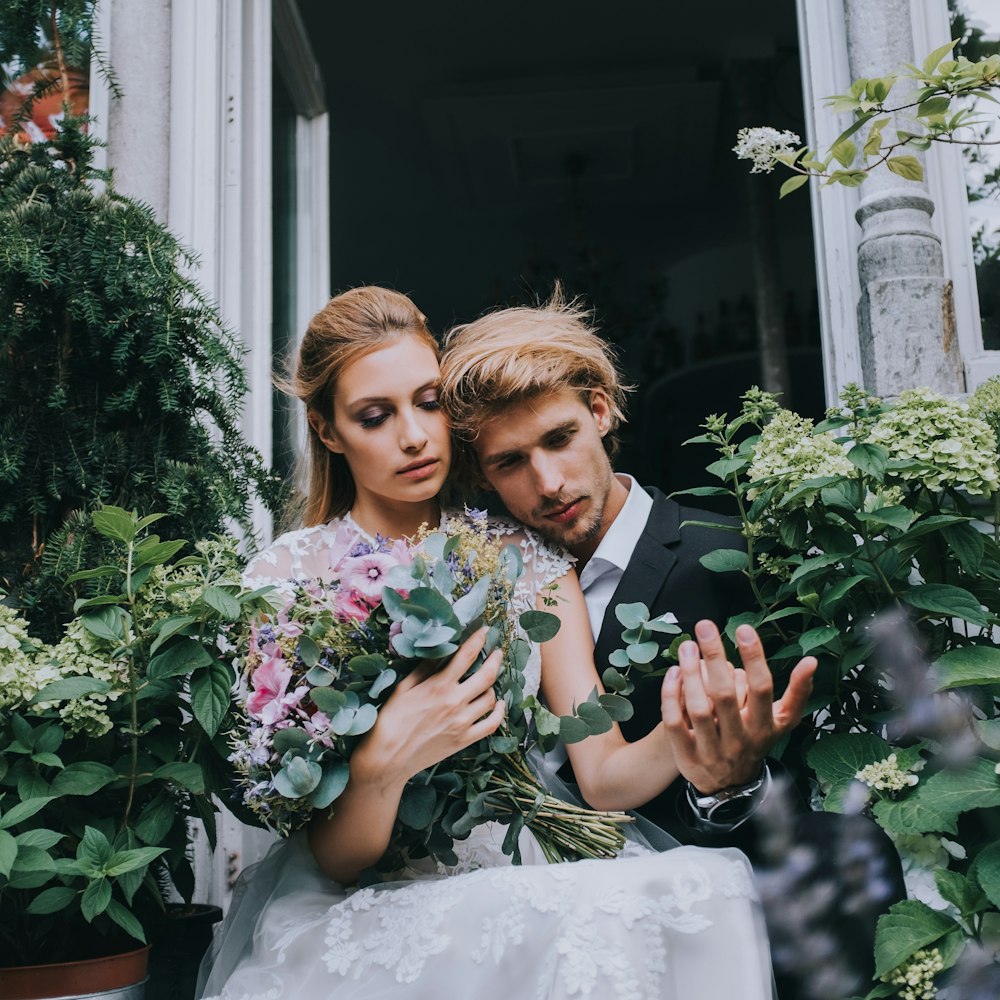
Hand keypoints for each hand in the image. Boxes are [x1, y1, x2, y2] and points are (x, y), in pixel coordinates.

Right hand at [352, 628, 505, 788]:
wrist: (388, 758)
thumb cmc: (391, 720)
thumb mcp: (403, 688)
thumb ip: (424, 668)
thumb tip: (440, 650)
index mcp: (439, 686)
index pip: (466, 655)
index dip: (478, 639)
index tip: (485, 630)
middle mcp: (455, 702)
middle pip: (486, 675)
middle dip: (495, 659)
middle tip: (497, 652)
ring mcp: (462, 722)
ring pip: (490, 698)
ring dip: (493, 685)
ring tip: (489, 679)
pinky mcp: (465, 740)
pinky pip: (491, 724)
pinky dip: (498, 712)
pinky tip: (497, 703)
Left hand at [660, 620, 815, 793]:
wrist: (730, 787)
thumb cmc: (755, 741)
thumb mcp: (781, 723)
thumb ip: (797, 693)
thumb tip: (812, 661)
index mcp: (763, 727)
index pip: (761, 689)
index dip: (753, 658)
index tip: (743, 629)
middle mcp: (739, 739)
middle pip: (725, 694)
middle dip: (715, 656)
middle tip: (705, 626)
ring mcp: (712, 749)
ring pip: (698, 707)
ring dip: (691, 673)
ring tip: (687, 646)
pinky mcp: (687, 755)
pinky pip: (675, 722)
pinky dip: (672, 695)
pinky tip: (673, 671)